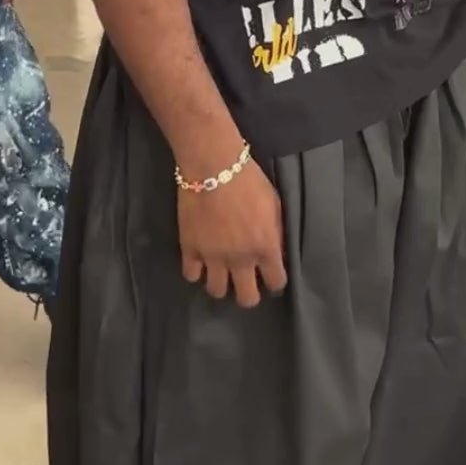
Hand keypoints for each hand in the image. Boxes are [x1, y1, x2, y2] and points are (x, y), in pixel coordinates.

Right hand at [178, 161, 287, 309]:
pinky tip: (200, 261)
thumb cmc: (249, 180)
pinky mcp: (189, 248)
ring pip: (216, 291)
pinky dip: (196, 271)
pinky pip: (190, 275)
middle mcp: (240, 259)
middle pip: (246, 298)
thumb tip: (276, 251)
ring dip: (221, 284)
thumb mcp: (275, 205)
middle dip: (249, 294)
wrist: (213, 165)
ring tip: (222, 272)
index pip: (276, 282)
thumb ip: (276, 233)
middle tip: (247, 281)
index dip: (275, 282)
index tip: (271, 277)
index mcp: (266, 247)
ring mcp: (212, 257)